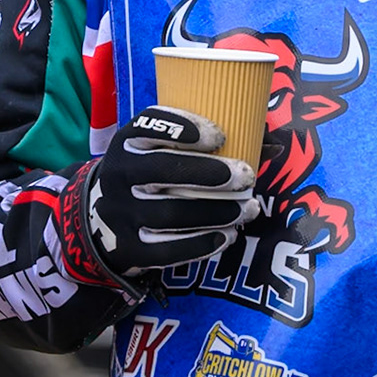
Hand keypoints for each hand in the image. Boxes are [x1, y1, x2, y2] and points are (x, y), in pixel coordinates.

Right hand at [79, 106, 259, 282]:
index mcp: (127, 142)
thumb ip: (210, 144)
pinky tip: (227, 236)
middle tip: (247, 176)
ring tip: (248, 209)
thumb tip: (273, 145)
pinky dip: (201, 244)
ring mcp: (121, 214)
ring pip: (170, 214)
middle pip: (162, 171)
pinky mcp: (129, 249)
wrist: (102, 220)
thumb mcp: (161, 151)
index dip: (183, 128)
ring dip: (216, 211)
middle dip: (210, 173)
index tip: (220, 136)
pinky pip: (167, 251)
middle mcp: (118, 175)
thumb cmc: (151, 176)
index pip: (148, 126)